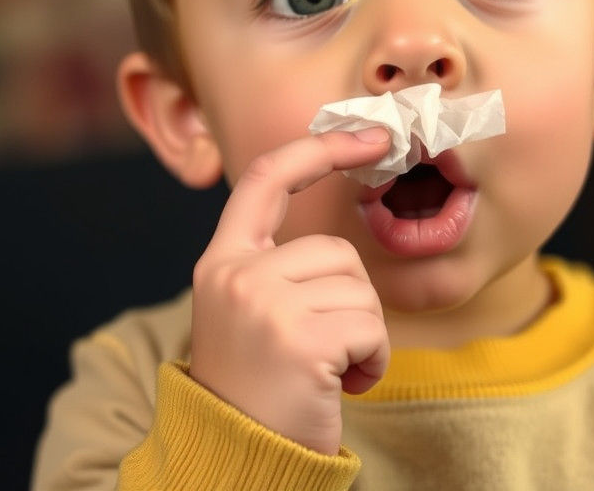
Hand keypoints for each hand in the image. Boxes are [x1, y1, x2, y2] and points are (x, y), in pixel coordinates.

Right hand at [189, 129, 391, 454]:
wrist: (235, 462)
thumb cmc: (259, 390)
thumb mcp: (250, 316)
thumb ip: (278, 270)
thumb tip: (337, 247)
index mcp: (221, 263)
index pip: (265, 179)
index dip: (318, 149)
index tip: (368, 136)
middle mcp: (234, 275)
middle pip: (335, 251)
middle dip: (350, 302)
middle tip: (323, 350)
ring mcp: (262, 304)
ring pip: (360, 290)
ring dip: (363, 336)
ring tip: (327, 371)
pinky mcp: (299, 337)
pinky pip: (371, 328)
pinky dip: (372, 361)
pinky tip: (342, 386)